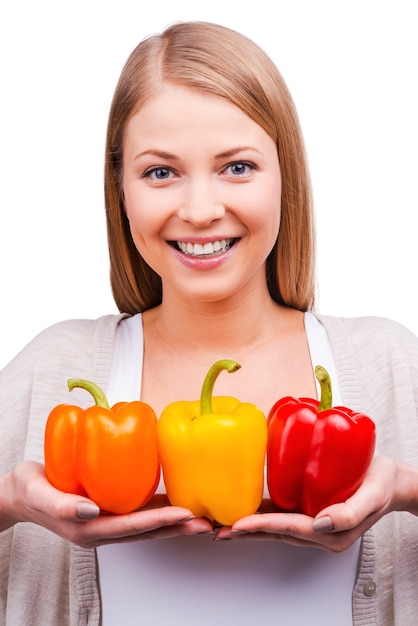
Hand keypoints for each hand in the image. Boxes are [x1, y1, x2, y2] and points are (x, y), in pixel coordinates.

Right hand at [0, 461, 212, 547]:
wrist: (20, 492)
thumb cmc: (29, 490)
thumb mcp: (39, 494)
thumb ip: (62, 503)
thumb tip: (90, 510)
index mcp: (88, 530)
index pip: (132, 527)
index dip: (159, 520)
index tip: (184, 513)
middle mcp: (102, 528)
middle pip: (146, 530)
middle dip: (177, 527)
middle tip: (206, 522)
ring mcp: (106, 520)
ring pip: (146, 522)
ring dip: (173, 520)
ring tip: (200, 515)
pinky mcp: (109, 508)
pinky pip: (137, 509)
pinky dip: (158, 506)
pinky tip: (173, 497)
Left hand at [215, 456, 404, 550]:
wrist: (393, 480)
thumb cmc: (382, 482)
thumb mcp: (372, 495)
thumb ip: (349, 511)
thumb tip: (322, 523)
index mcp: (331, 534)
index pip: (289, 529)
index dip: (262, 526)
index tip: (238, 524)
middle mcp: (318, 532)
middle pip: (275, 532)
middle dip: (245, 532)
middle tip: (216, 530)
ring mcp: (313, 523)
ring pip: (274, 526)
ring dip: (248, 525)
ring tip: (221, 524)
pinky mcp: (309, 510)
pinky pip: (282, 514)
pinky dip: (261, 513)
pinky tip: (245, 508)